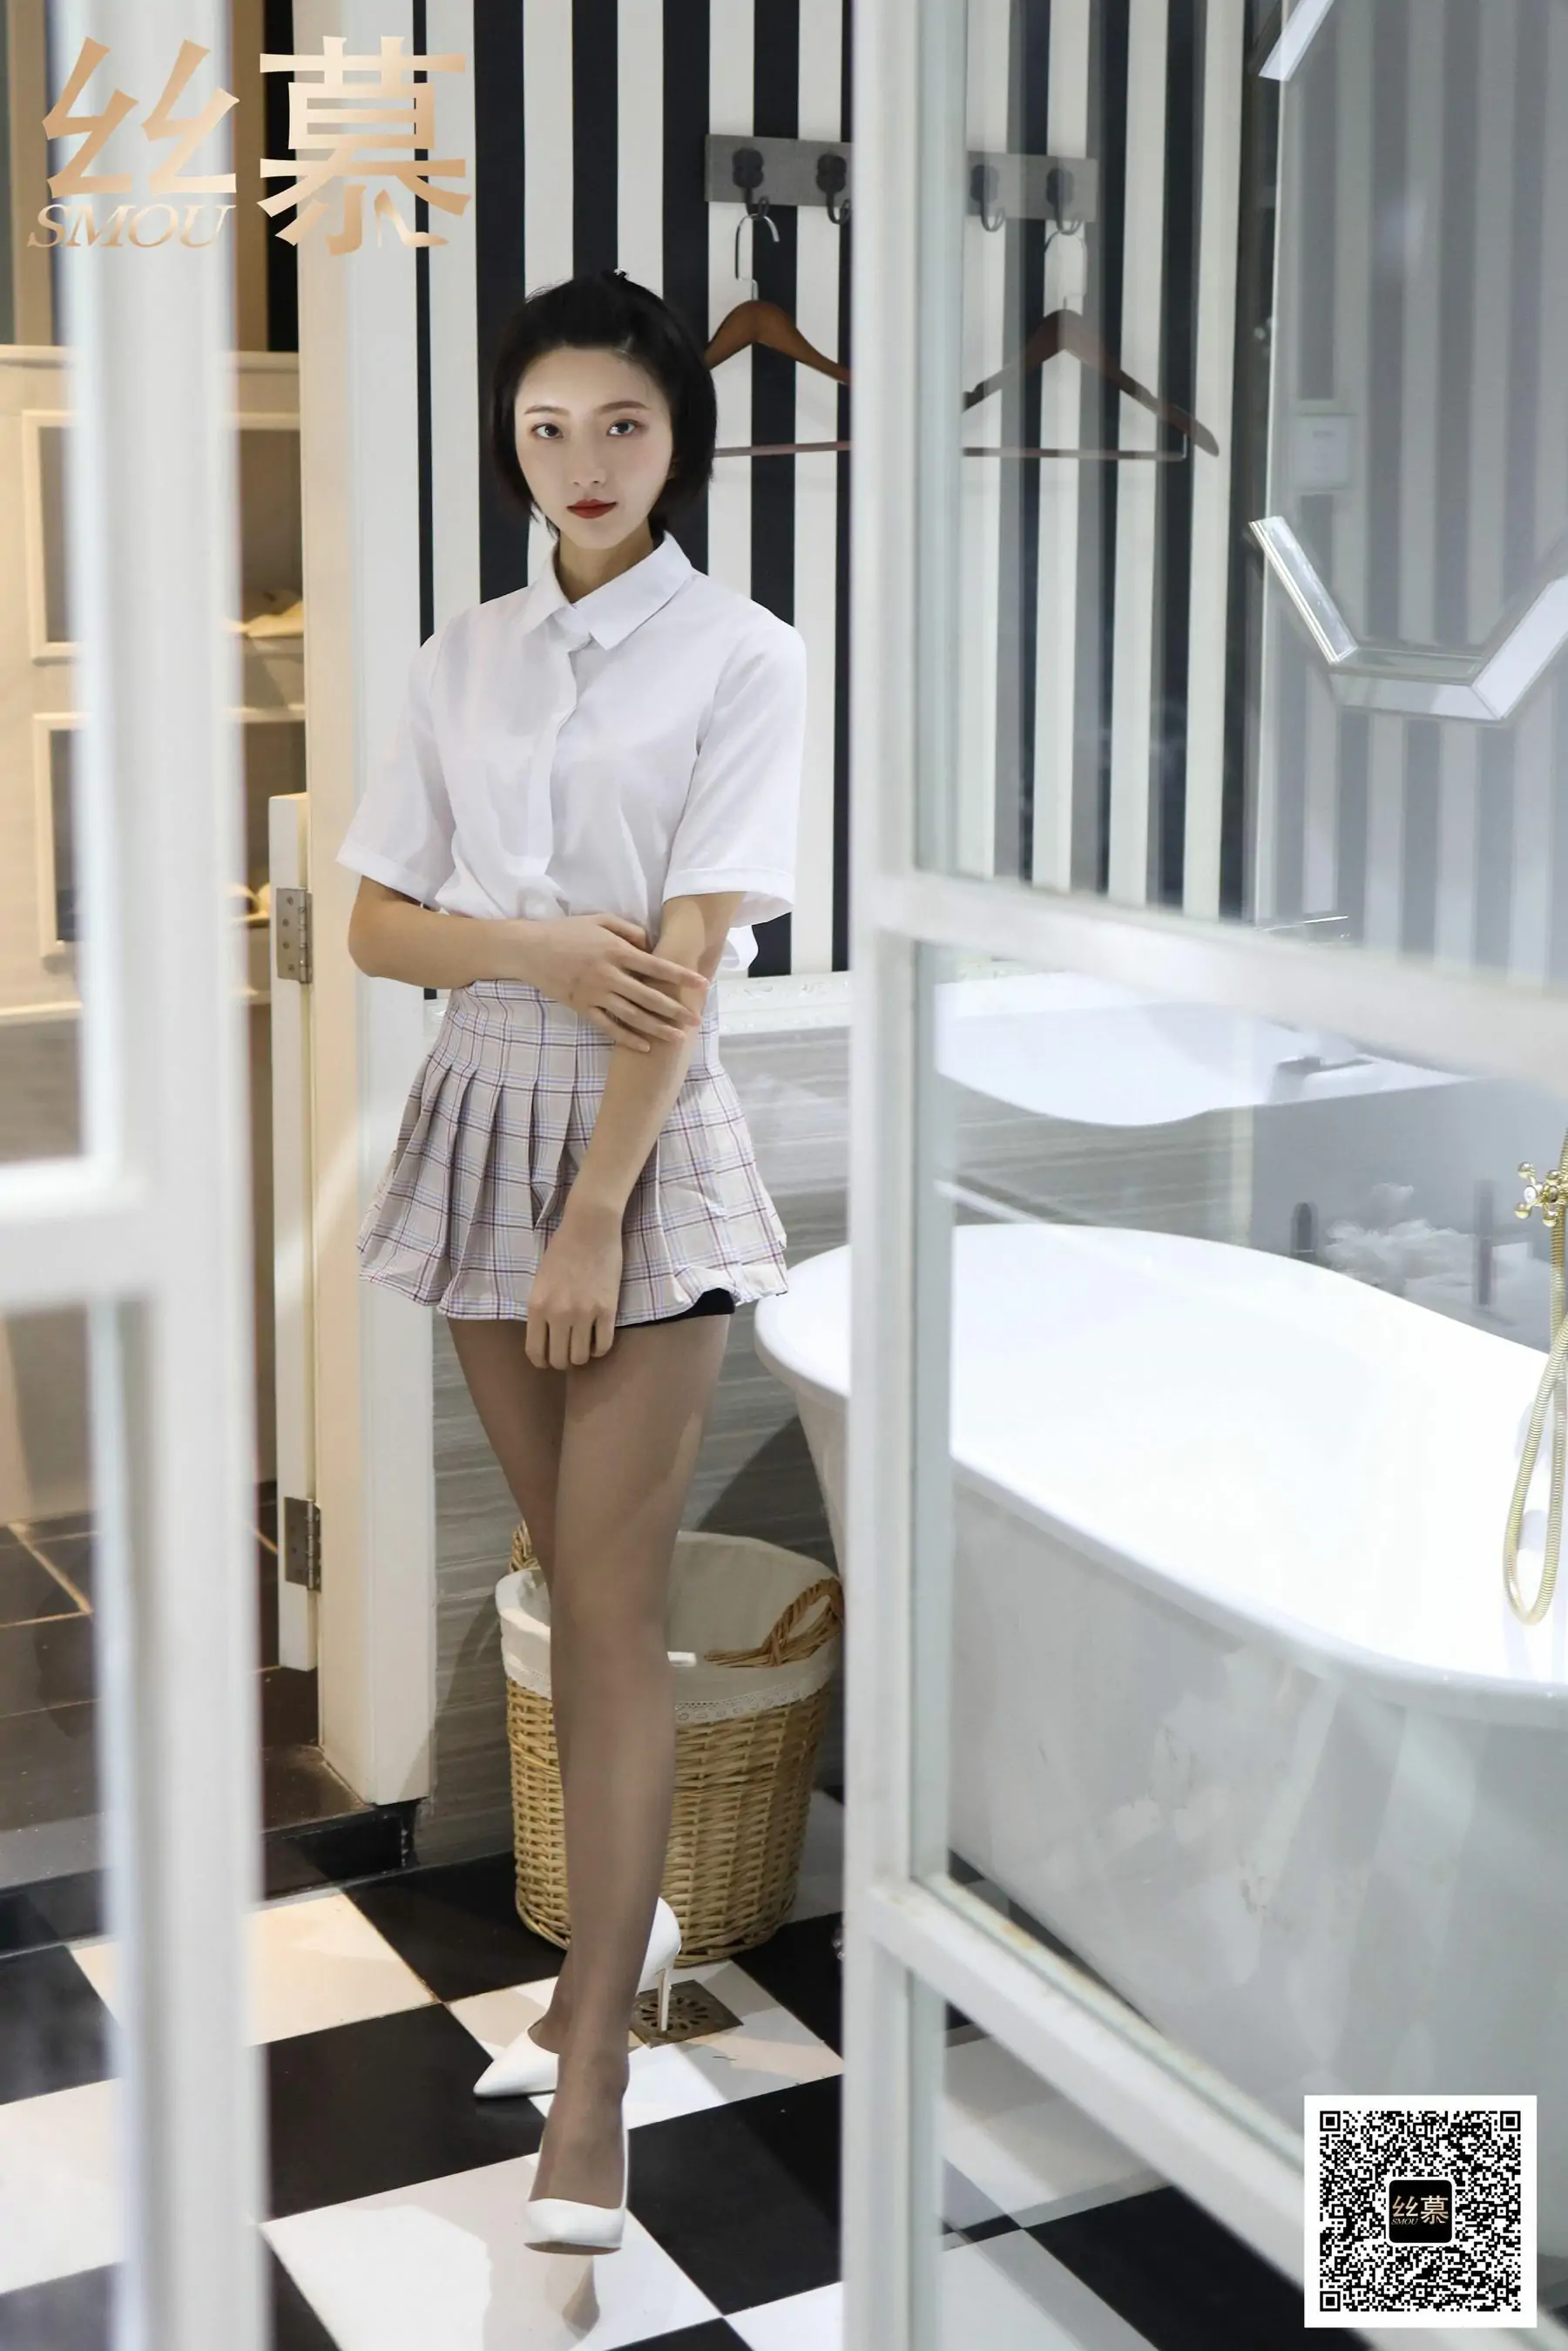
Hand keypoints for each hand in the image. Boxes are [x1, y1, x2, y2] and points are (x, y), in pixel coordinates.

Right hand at [506, 913, 708, 1050]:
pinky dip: (627, 1038)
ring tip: (677, 1038)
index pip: (657, 965)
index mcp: (616, 951)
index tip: (702, 984)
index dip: (681, 976)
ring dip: (657, 1028)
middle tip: (695, 1019)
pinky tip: (645, 1046)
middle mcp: (609, 974)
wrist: (530, 950)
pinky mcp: (582, 1008)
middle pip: (649, 996)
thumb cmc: (567, 932)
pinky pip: (608, 1026)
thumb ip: (629, 930)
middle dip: (675, 1009)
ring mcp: (595, 994)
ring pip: (632, 1015)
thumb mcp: (600, 920)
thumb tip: (651, 944)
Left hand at [525, 1204, 622, 1369]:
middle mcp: (558, 1314)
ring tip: (584, 1343)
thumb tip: (547, 1338)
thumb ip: (541, 1310)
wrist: (590, 1228)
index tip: (548, 1360)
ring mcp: (584, 1313)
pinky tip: (598, 1337)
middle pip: (560, 1359)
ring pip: (581, 1357)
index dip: (542, 1361)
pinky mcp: (607, 1310)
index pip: (535, 1352)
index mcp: (537, 1306)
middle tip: (568, 1350)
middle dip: (563, 1360)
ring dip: (582, 1355)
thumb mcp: (540, 1282)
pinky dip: (600, 1348)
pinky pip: (603, 1345)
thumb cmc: (563, 1249)